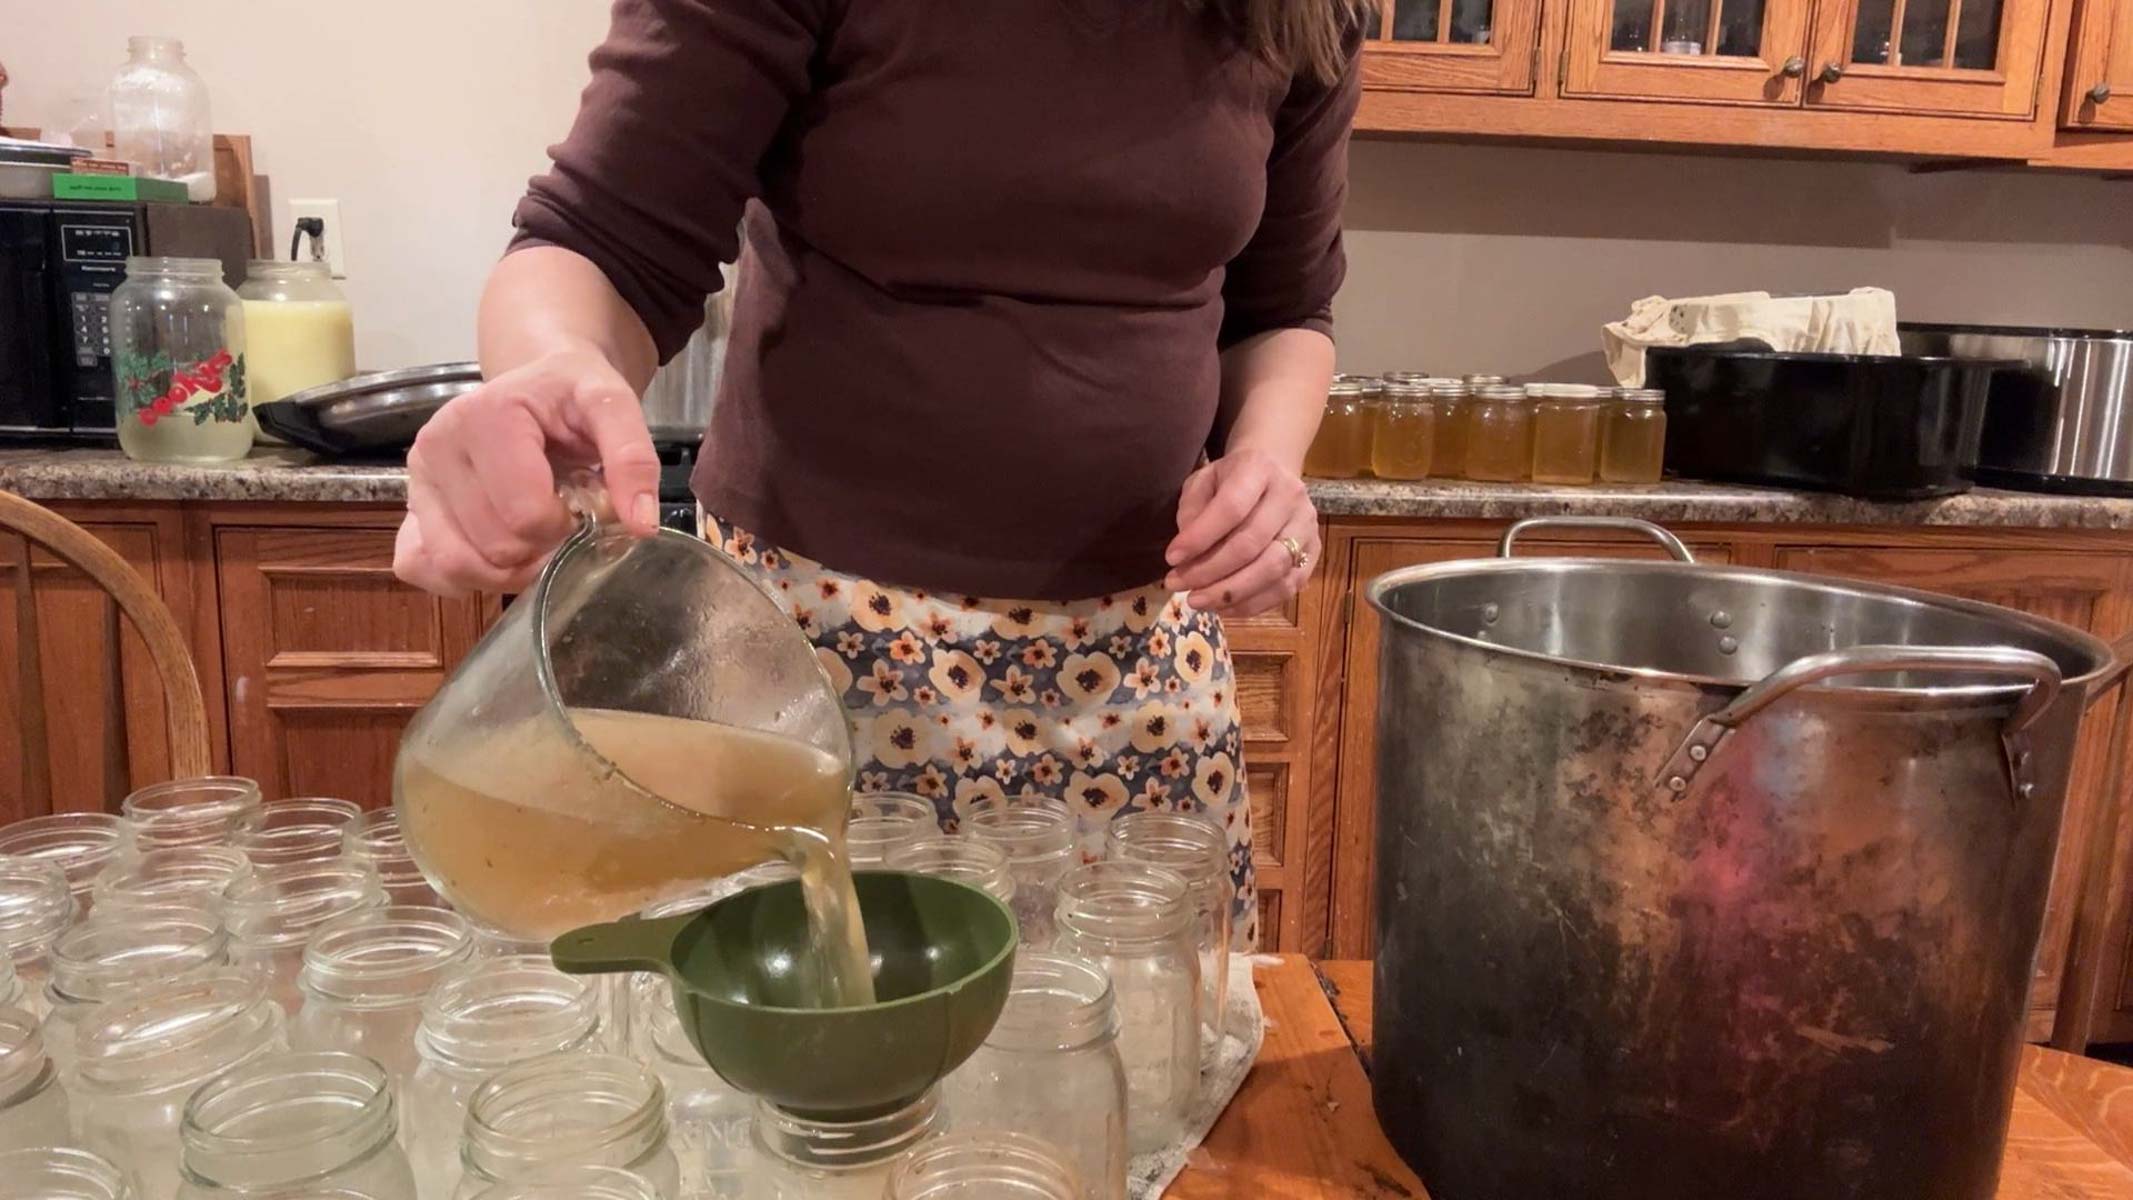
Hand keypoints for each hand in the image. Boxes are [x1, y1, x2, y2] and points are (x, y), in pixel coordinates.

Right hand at [393, 345, 661, 596]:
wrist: (537, 383)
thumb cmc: (570, 396)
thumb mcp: (611, 405)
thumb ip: (632, 458)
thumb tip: (641, 525)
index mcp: (485, 416)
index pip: (526, 515)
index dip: (564, 524)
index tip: (575, 502)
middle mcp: (437, 446)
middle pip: (495, 545)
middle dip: (538, 546)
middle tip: (556, 518)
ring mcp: (416, 480)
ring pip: (457, 565)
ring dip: (505, 569)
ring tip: (532, 537)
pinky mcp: (409, 508)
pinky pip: (421, 567)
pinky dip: (462, 577)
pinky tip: (495, 555)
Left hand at [1163, 448, 1319, 617]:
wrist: (1275, 472)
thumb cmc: (1232, 479)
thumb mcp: (1203, 481)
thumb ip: (1192, 511)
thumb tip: (1186, 554)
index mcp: (1259, 469)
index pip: (1232, 507)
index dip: (1200, 537)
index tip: (1171, 558)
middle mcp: (1290, 496)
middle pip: (1252, 544)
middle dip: (1210, 571)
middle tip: (1177, 585)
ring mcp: (1307, 526)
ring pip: (1273, 570)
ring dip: (1230, 593)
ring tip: (1197, 601)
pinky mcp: (1315, 554)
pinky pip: (1285, 588)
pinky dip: (1251, 604)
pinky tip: (1222, 607)